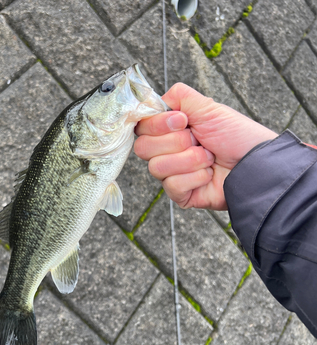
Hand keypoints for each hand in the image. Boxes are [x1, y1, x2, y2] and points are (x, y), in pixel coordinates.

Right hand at [134, 83, 277, 209]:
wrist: (257, 163)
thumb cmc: (237, 136)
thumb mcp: (208, 108)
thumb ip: (178, 96)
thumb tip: (153, 99)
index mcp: (168, 129)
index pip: (141, 127)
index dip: (157, 124)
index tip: (182, 121)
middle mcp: (166, 150)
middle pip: (143, 148)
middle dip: (177, 142)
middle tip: (199, 140)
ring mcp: (171, 173)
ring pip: (156, 167)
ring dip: (189, 160)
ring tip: (208, 158)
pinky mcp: (180, 194)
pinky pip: (171, 186)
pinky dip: (195, 178)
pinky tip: (208, 175)